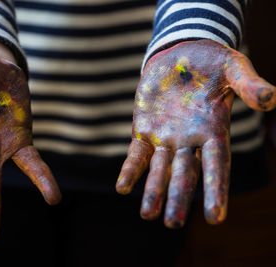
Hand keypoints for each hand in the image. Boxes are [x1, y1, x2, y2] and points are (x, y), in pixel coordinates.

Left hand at [116, 40, 275, 227]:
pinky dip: (130, 170)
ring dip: (153, 191)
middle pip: (184, 174)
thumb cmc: (211, 62)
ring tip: (147, 216)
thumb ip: (249, 84)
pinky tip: (122, 188)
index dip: (215, 190)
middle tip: (173, 224)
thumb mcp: (234, 68)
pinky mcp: (144, 130)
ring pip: (159, 170)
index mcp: (214, 131)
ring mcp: (165, 137)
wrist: (180, 53)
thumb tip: (272, 98)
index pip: (217, 166)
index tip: (215, 218)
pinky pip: (136, 154)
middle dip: (179, 198)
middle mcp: (189, 141)